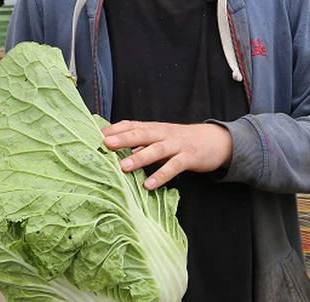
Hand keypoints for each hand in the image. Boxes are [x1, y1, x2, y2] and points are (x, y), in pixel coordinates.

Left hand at [101, 120, 233, 189]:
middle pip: (141, 133)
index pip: (131, 125)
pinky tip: (149, 185)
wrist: (215, 140)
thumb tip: (116, 149)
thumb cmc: (181, 142)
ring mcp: (176, 144)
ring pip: (156, 149)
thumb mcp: (160, 139)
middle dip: (122, 139)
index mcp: (153, 128)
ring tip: (123, 167)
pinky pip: (174, 166)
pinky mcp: (189, 157)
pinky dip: (161, 175)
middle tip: (105, 144)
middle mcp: (163, 133)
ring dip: (139, 158)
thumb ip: (141, 143)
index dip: (113, 129)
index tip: (94, 134)